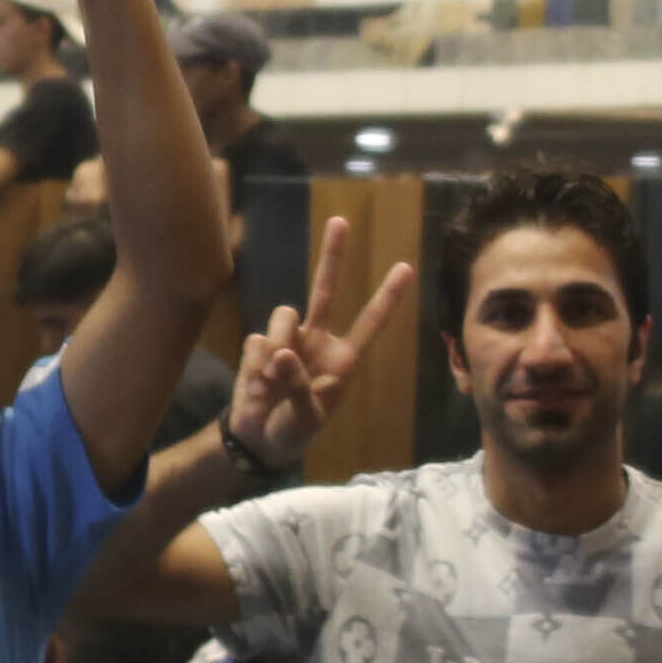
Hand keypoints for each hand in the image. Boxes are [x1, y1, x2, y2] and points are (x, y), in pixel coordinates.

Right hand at [222, 217, 412, 472]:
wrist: (258, 441)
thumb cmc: (294, 432)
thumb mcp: (307, 418)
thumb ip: (298, 386)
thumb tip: (281, 352)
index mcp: (342, 360)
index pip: (370, 323)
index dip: (387, 298)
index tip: (405, 267)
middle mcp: (317, 341)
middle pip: (325, 290)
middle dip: (333, 256)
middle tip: (340, 221)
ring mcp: (288, 341)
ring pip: (285, 315)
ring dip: (278, 345)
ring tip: (270, 384)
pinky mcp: (260, 346)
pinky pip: (258, 341)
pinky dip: (256, 366)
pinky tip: (257, 388)